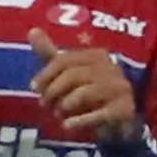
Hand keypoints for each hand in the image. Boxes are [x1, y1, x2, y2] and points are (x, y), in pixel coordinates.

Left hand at [26, 26, 143, 144]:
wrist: (120, 120)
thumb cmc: (90, 93)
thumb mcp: (69, 73)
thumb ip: (51, 54)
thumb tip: (32, 31)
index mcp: (98, 56)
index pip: (66, 59)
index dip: (46, 74)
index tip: (35, 88)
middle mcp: (112, 69)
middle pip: (73, 75)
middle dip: (53, 91)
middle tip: (44, 104)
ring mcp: (120, 89)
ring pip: (84, 93)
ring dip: (64, 105)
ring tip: (58, 115)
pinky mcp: (125, 110)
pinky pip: (99, 115)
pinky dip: (80, 121)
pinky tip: (67, 126)